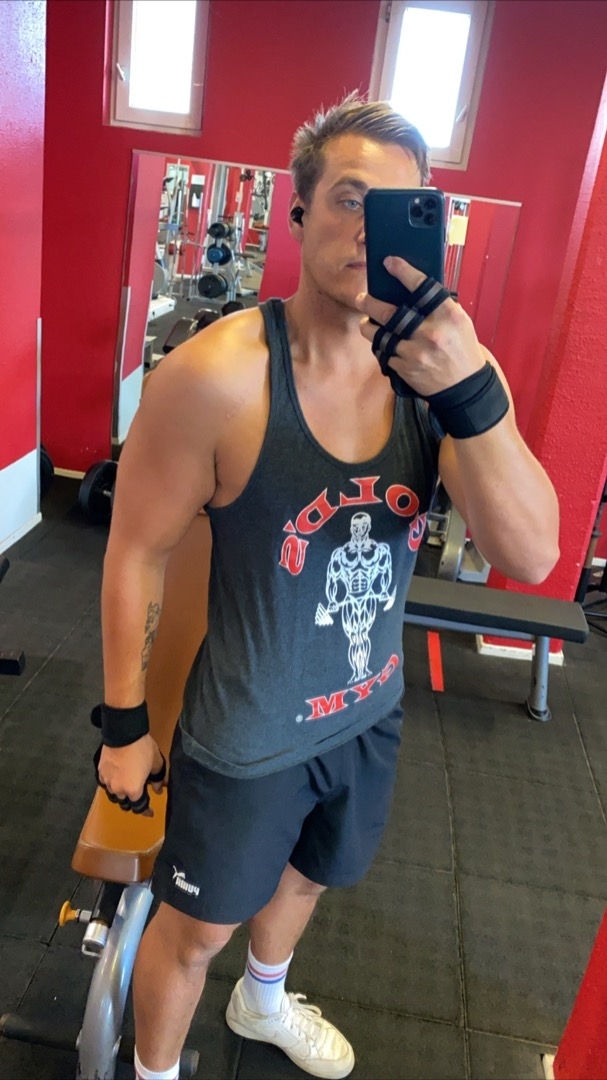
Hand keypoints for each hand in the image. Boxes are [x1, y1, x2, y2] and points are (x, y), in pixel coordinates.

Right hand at [96, 734, 165, 816]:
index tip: (150, 812)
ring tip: (126, 788)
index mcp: (133, 791)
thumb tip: (158, 789)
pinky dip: (112, 783)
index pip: (139, 808)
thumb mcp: (156, 764)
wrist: (124, 733)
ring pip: (114, 794)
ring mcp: (107, 781)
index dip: (146, 812)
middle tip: (138, 797)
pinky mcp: (100, 772)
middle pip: (125, 803)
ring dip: (120, 794)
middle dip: (132, 803)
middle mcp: (118, 790)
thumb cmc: (142, 749)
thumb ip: (157, 779)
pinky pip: (106, 783)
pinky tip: (116, 779)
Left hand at [356, 256, 485, 397]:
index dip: (402, 271)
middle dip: (370, 303)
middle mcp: (430, 332)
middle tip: (361, 298)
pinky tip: (381, 341)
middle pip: (390, 312)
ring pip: (380, 335)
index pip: (421, 286)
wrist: (465, 386)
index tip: (389, 262)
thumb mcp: (459, 321)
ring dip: (368, 326)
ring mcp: (416, 352)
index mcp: (448, 315)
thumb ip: (437, 305)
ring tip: (366, 320)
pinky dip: (381, 346)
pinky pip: (384, 353)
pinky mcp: (405, 369)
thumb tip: (409, 287)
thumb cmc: (461, 348)